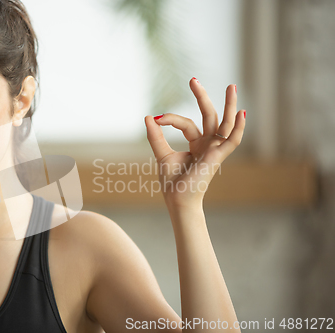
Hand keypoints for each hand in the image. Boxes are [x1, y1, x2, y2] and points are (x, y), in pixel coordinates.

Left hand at [144, 77, 245, 208]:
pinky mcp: (218, 157)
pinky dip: (238, 128)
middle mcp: (208, 144)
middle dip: (202, 97)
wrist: (177, 200)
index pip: (187, 123)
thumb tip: (148, 116)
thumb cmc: (172, 182)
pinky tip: (242, 113)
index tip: (156, 119)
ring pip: (224, 123)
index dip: (171, 119)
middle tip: (193, 79)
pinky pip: (232, 141)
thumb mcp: (162, 154)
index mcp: (196, 143)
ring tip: (232, 86)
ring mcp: (215, 149)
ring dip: (229, 105)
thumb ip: (156, 136)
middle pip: (209, 116)